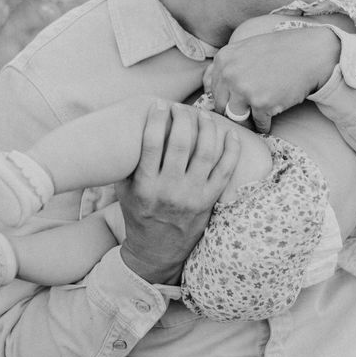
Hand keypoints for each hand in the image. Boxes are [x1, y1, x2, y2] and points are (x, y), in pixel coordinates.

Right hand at [116, 101, 240, 284]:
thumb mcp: (125, 190)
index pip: (152, 143)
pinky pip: (225, 170)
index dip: (157, 119)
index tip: (159, 105)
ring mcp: (193, 196)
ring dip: (208, 128)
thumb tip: (131, 126)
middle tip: (181, 108)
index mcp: (145, 185)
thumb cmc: (139, 213)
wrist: (157, 251)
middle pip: (182, 143)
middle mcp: (170, 190)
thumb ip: (128, 162)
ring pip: (207, 152)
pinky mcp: (210, 201)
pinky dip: (231, 150)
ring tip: (204, 115)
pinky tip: (229, 135)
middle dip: (183, 118)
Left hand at [205, 27, 340, 132]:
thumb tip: (205, 88)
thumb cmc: (280, 51)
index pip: (211, 89)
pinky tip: (275, 111)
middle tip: (250, 109)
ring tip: (260, 113)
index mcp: (223, 59)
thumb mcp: (245, 49)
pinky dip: (267, 122)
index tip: (238, 98)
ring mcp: (244, 89)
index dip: (226, 97)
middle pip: (221, 106)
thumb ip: (226, 66)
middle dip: (235, 111)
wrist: (310, 53)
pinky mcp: (261, 103)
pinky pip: (259, 123)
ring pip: (237, 117)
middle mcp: (229, 74)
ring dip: (249, 119)